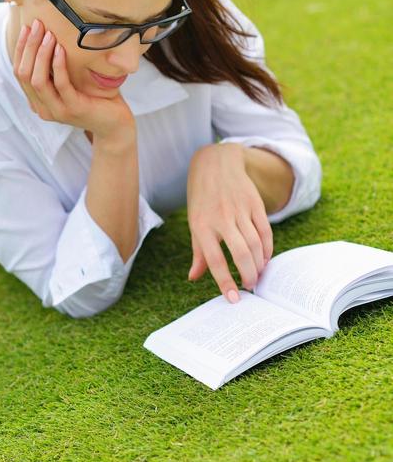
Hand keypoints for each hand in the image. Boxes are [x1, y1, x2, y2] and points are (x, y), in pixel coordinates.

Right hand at [13, 18, 134, 141]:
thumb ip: (55, 69)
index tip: (26, 27)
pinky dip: (58, 64)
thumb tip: (48, 35)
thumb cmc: (93, 97)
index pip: (19, 72)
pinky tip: (61, 49)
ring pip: (37, 80)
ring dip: (41, 53)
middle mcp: (42, 108)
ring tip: (49, 34)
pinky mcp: (73, 109)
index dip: (20, 49)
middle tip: (36, 25)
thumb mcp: (70, 81)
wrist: (114, 124)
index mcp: (37, 101)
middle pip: (24, 74)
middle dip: (28, 46)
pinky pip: (61, 84)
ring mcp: (56, 111)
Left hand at [186, 143, 273, 301]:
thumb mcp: (194, 222)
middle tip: (250, 287)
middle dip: (248, 274)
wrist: (216, 163)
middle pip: (240, 253)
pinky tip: (265, 259)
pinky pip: (265, 231)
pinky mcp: (254, 204)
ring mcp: (240, 210)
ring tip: (257, 275)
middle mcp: (221, 218)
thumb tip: (194, 277)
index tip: (233, 298)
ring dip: (259, 264)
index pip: (214, 259)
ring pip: (255, 243)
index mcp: (202, 225)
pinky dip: (268, 248)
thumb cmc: (202, 198)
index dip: (224, 281)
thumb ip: (198, 252)